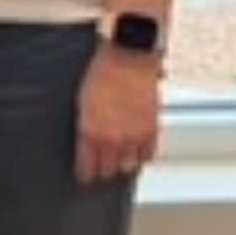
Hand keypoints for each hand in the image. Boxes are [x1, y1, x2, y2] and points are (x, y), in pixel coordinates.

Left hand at [75, 44, 162, 184]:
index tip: (85, 176)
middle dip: (104, 170)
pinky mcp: (152, 129)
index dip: (86, 174)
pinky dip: (143, 155)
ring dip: (124, 163)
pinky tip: (138, 152)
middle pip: (109, 169)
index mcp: (90, 132)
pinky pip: (149, 154)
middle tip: (101, 168)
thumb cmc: (101, 73)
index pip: (88, 166)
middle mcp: (113, 138)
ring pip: (130, 165)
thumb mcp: (83, 101)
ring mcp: (134, 135)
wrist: (127, 58)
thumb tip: (87, 140)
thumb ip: (86, 125)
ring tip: (120, 160)